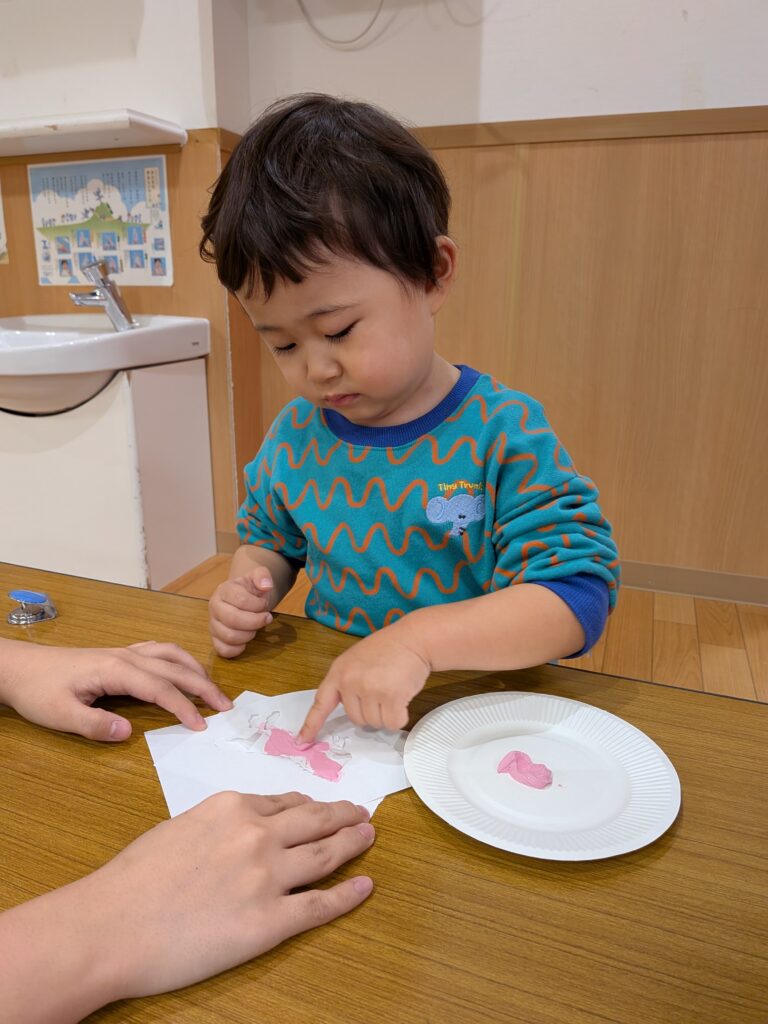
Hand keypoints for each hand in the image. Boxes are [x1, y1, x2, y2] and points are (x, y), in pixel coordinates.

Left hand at [0, 640, 231, 740]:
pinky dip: (179, 660)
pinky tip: (183, 670)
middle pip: (175, 669)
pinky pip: (159, 651)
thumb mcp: (61, 715)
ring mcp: (124, 652)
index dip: (184, 708)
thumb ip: (96, 725)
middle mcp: (126, 656)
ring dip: (195, 669)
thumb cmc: (39, 691)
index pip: (161, 689)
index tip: (202, 726)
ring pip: (171, 654)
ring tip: (212, 688)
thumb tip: (130, 732)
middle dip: (203, 686)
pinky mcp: (119, 654)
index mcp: (116, 670)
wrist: (19, 667)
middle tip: (226, 706)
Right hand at [0, 793, 374, 1019]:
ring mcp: (268, 878)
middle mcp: (258, 835)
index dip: (309, 805)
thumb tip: (243, 825)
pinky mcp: (270, 922)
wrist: (113, 925)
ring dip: (353, 843)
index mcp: (232, 808)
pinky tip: (364, 886)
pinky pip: (320, 905)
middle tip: (363, 812)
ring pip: (326, 855)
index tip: (323, 806)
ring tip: (369, 836)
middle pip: (315, 821)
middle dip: (343, 815)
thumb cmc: (134, 878)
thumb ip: (218, 823)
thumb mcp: (180, 827)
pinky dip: (348, 895)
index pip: (284, 803)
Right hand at [209, 567, 274, 656]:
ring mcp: (213, 624)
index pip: (240, 600)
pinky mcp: (215, 639)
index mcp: (224, 590)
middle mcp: (214, 607)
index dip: (258, 605)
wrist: (243, 599)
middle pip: (233, 619)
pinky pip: (223, 650)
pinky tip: (246, 641)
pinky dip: (237, 649)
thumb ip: (262, 575)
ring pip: (229, 636)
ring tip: (255, 628)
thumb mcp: (258, 576)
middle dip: (255, 621)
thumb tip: (266, 585)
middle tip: (266, 618)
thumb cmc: (250, 590)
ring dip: (249, 635)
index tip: (265, 605)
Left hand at [298, 626, 431, 742]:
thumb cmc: (388, 649)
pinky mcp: (391, 696)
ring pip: (375, 723)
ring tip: (393, 689)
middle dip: (371, 711)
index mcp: (339, 672)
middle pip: (356, 719)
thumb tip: (350, 709)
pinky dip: (400, 716)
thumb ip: (347, 682)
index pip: (321, 703)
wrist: (413, 638)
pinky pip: (393, 723)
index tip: (303, 741)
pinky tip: (403, 696)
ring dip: (387, 713)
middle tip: (382, 689)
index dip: (312, 724)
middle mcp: (350, 681)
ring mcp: (370, 688)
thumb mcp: (357, 660)